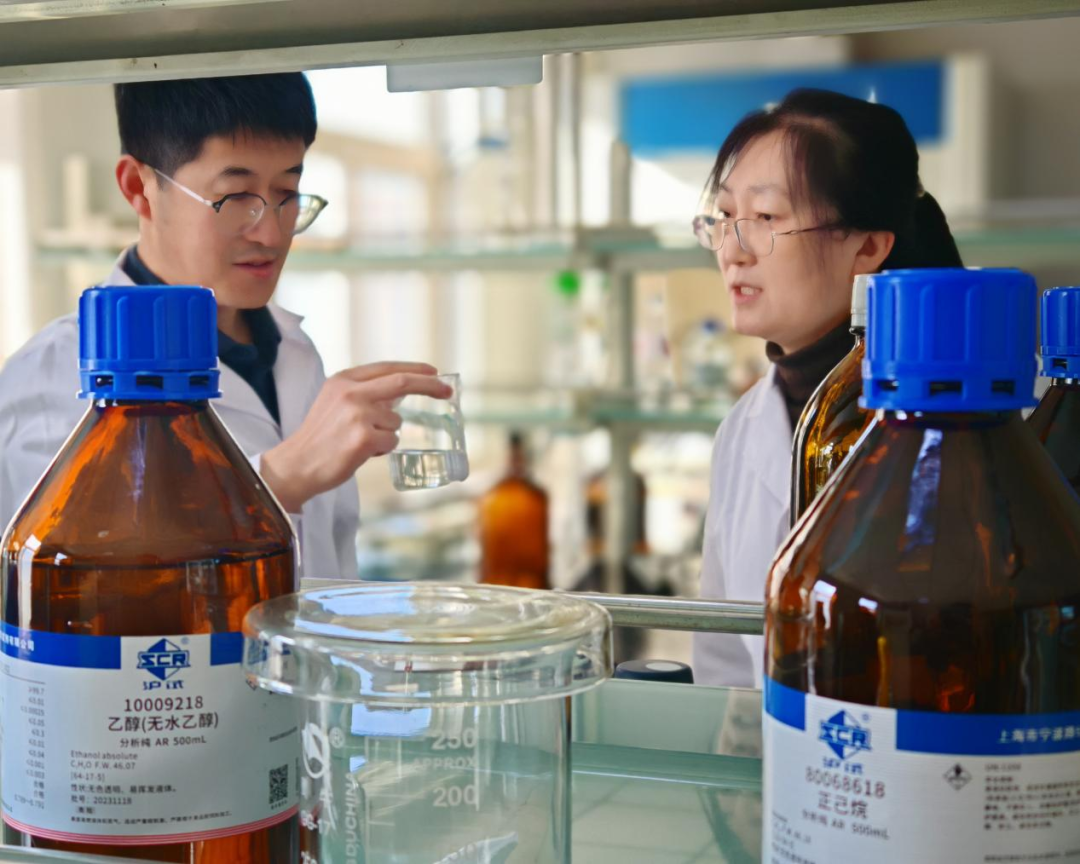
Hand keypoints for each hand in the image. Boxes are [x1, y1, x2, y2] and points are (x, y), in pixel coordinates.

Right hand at [260, 362, 451, 512]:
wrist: (296, 466)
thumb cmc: (320, 438)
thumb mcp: (335, 403)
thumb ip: (364, 394)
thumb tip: (399, 392)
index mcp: (343, 380)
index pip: (387, 368)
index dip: (414, 369)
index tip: (434, 373)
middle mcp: (351, 393)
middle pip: (402, 382)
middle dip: (429, 385)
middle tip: (448, 391)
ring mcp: (357, 415)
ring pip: (396, 422)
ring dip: (386, 435)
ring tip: (360, 443)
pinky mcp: (364, 438)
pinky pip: (391, 441)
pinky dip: (382, 450)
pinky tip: (360, 453)